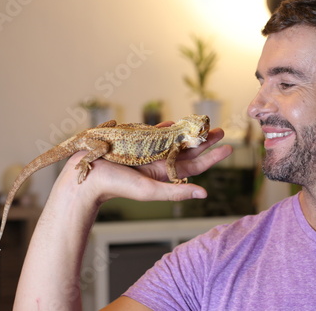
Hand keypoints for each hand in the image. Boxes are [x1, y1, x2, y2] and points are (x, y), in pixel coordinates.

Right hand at [55, 127, 232, 204]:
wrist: (86, 176)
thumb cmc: (117, 186)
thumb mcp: (150, 189)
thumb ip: (176, 191)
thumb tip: (204, 194)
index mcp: (165, 174)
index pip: (195, 165)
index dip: (212, 157)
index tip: (229, 148)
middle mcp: (159, 162)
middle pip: (188, 150)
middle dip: (204, 140)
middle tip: (219, 130)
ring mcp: (147, 151)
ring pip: (173, 140)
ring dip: (187, 131)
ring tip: (201, 123)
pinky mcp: (135, 142)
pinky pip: (153, 133)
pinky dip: (164, 128)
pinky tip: (173, 122)